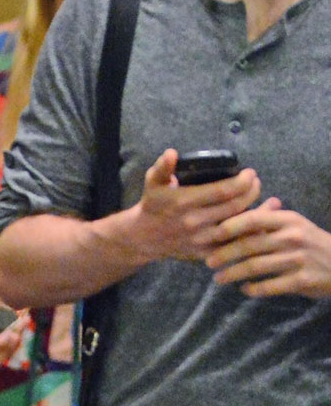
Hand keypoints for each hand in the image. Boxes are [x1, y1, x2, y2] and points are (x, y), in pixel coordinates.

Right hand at [129, 149, 260, 263]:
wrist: (143, 238)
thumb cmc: (152, 205)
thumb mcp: (153, 182)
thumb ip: (162, 167)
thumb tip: (171, 153)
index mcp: (183, 202)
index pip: (222, 191)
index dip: (242, 181)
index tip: (250, 173)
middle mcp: (193, 222)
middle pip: (234, 207)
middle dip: (251, 192)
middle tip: (256, 182)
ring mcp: (199, 240)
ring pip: (236, 227)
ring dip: (255, 213)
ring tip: (263, 199)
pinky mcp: (203, 253)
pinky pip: (231, 246)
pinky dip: (247, 236)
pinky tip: (258, 224)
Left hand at [206, 198, 330, 297]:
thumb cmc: (312, 243)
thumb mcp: (295, 226)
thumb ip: (268, 222)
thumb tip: (234, 215)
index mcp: (289, 220)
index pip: (254, 219)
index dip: (229, 226)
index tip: (210, 234)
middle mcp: (292, 237)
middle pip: (250, 245)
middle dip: (224, 254)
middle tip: (208, 262)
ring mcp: (297, 259)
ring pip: (255, 267)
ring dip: (233, 273)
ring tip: (218, 279)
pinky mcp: (301, 281)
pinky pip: (269, 287)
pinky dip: (253, 289)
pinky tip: (244, 289)